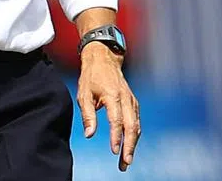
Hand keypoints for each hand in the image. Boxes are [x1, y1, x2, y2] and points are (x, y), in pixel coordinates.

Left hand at [78, 44, 139, 170]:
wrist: (104, 59)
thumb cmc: (92, 77)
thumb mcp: (84, 94)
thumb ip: (88, 115)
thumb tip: (89, 134)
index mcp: (113, 96)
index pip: (117, 121)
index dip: (116, 137)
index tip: (114, 151)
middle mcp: (126, 98)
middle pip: (132, 126)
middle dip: (130, 146)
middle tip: (125, 163)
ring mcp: (131, 100)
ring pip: (137, 125)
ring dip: (133, 143)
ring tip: (126, 160)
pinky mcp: (133, 102)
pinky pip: (136, 120)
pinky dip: (134, 134)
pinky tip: (130, 144)